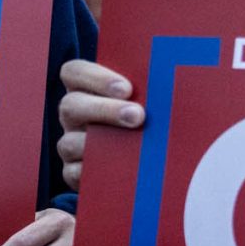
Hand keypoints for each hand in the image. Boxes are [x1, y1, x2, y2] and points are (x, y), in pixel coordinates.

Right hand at [55, 58, 143, 192]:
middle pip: (70, 105)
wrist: (156, 162)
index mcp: (86, 89)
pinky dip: (94, 173)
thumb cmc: (152, 120)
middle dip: (105, 110)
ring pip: (69, 142)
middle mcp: (74, 114)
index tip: (127, 88)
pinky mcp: (73, 173)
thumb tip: (176, 83)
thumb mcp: (151, 100)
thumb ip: (152, 90)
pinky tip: (119, 171)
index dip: (95, 77)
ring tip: (132, 147)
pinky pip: (74, 173)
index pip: (74, 72)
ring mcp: (70, 144)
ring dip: (98, 144)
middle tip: (138, 116)